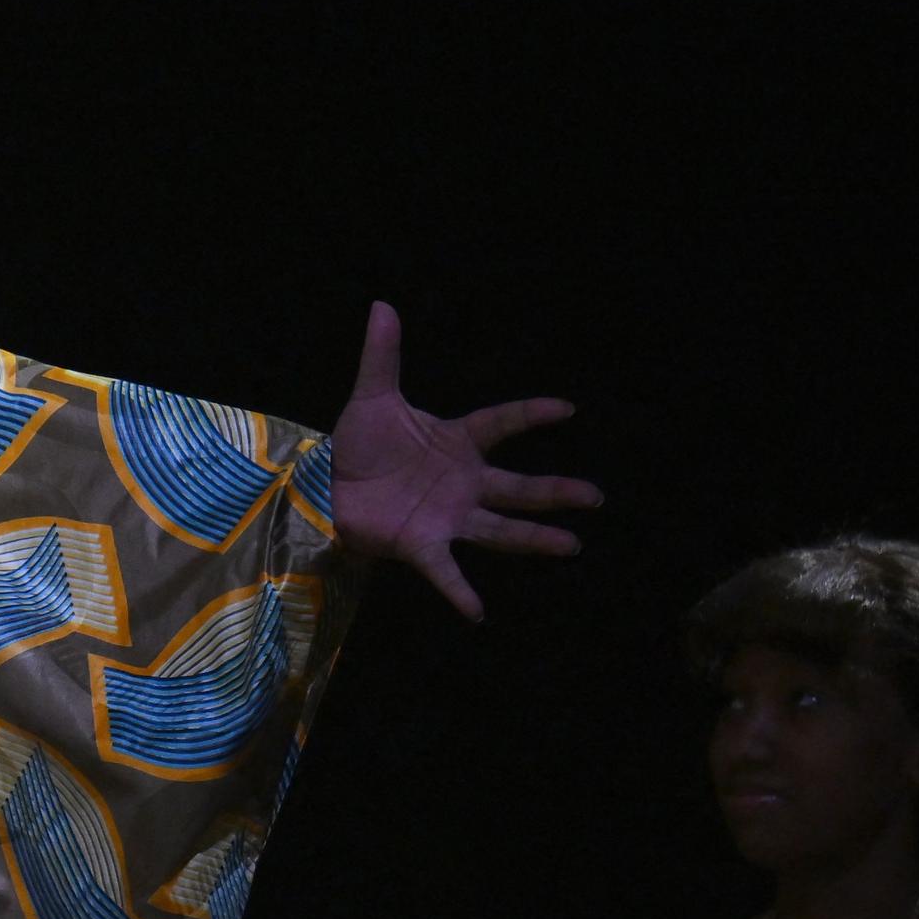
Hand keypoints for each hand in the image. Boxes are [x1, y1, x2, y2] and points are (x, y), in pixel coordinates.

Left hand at [328, 302, 601, 620]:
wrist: (323, 485)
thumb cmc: (356, 444)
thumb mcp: (372, 398)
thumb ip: (383, 355)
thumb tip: (382, 305)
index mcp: (456, 443)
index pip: (502, 424)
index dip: (531, 414)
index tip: (567, 409)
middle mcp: (463, 483)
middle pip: (518, 487)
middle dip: (556, 492)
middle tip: (595, 497)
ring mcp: (447, 517)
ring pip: (500, 530)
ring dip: (534, 539)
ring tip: (571, 545)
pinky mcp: (422, 545)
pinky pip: (445, 571)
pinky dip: (459, 592)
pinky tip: (478, 613)